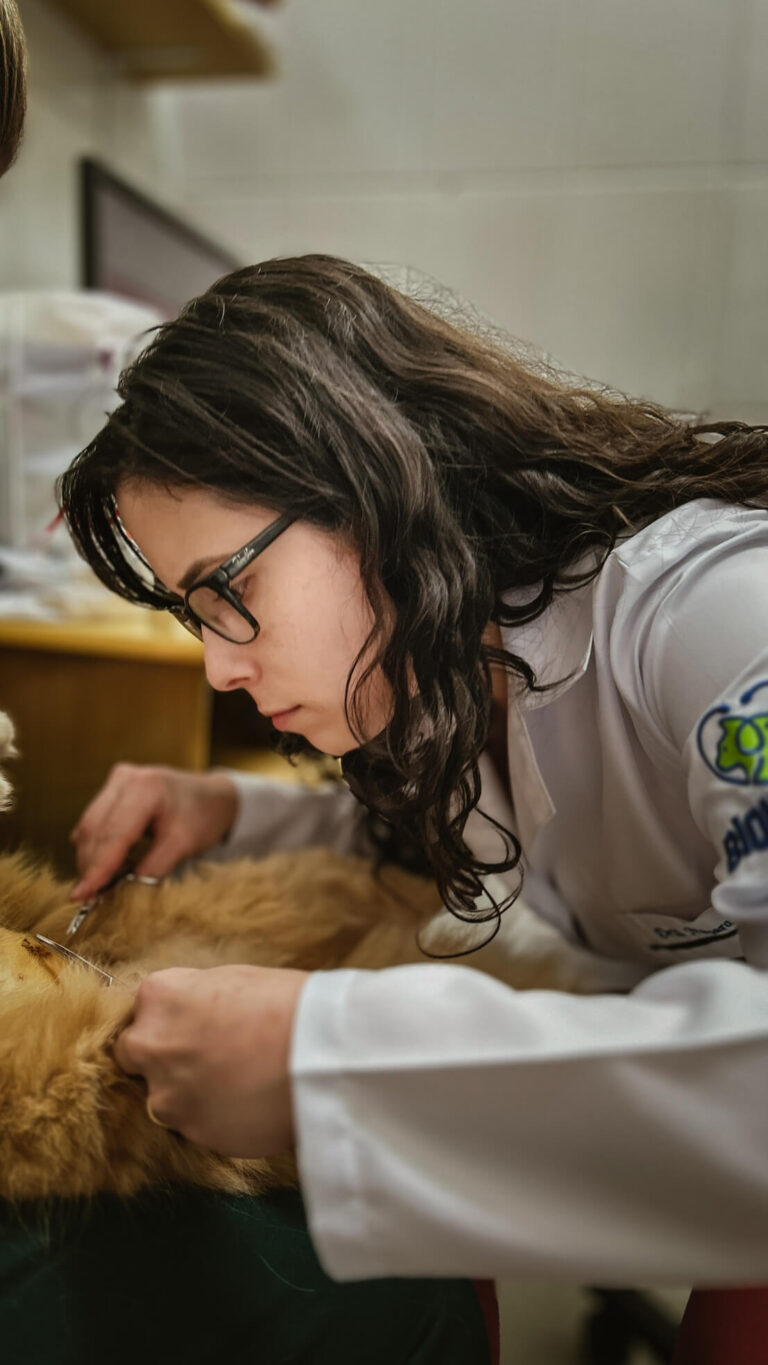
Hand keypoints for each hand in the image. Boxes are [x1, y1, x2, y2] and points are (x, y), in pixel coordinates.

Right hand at [70, 764, 238, 900]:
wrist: (212, 797)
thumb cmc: (203, 818)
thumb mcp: (184, 846)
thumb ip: (153, 868)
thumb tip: (121, 890)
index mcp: (148, 788)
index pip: (114, 833)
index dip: (98, 867)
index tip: (82, 895)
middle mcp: (126, 778)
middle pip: (95, 828)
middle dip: (90, 866)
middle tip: (89, 898)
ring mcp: (117, 780)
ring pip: (89, 825)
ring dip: (89, 858)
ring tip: (96, 887)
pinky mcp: (112, 789)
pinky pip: (93, 821)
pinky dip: (95, 846)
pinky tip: (102, 867)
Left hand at [113, 964, 308, 1156]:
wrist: (320, 1053)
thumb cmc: (287, 1003)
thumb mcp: (232, 980)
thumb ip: (194, 1000)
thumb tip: (189, 1016)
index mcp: (159, 997)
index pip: (139, 1012)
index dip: (167, 1022)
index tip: (191, 1027)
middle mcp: (151, 1047)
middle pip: (135, 1058)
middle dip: (162, 1060)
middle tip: (205, 1058)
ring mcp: (169, 1097)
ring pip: (164, 1099)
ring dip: (188, 1095)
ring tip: (236, 1087)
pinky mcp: (194, 1135)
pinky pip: (196, 1126)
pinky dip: (215, 1119)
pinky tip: (248, 1106)